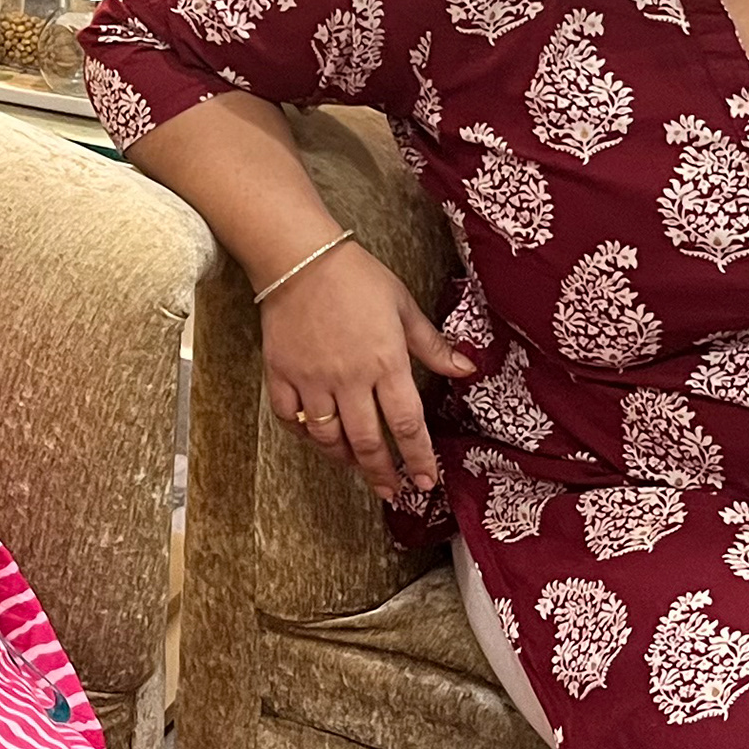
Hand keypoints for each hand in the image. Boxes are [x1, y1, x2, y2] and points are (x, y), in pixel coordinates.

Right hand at [263, 241, 475, 495]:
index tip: (425, 481)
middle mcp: (349, 379)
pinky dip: (304, 435)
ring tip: (357, 467)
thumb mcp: (403, 306)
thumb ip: (432, 345)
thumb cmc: (355, 277)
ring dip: (345, 459)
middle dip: (382, 473)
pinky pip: (290, 419)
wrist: (298, 257)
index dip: (419, 459)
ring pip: (327, 438)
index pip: (408, 425)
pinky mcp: (281, 374)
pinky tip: (317, 438)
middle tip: (391, 492)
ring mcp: (312, 380)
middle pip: (368, 442)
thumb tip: (466, 368)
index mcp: (385, 363)